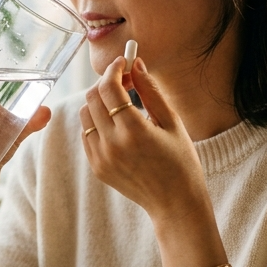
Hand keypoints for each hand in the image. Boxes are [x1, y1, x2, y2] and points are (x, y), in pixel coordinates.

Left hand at [80, 57, 210, 225]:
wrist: (175, 203)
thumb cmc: (181, 161)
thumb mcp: (172, 122)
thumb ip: (151, 91)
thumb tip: (136, 64)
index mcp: (133, 131)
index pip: (108, 88)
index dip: (114, 70)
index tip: (123, 63)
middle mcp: (112, 145)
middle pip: (92, 98)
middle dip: (106, 82)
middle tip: (125, 81)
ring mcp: (101, 158)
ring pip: (85, 115)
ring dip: (99, 102)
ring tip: (121, 102)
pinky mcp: (97, 167)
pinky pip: (86, 134)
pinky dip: (96, 122)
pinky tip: (116, 123)